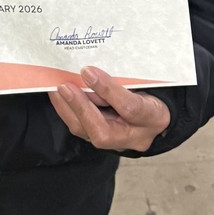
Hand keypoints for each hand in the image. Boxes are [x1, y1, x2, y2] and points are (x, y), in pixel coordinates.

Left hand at [49, 66, 169, 152]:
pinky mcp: (104, 141)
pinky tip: (59, 96)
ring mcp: (119, 143)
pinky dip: (68, 112)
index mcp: (152, 117)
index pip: (131, 108)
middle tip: (64, 86)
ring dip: (69, 109)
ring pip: (88, 134)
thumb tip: (89, 70)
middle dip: (80, 107)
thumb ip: (122, 78)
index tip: (87, 71)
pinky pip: (83, 130)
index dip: (107, 90)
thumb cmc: (152, 93)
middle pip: (103, 131)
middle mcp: (136, 136)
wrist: (156, 114)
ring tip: (57, 89)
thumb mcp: (146, 81)